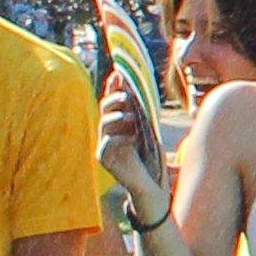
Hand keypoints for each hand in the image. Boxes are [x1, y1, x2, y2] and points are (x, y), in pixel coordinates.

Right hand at [95, 74, 167, 220]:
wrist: (151, 182)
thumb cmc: (151, 155)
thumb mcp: (148, 129)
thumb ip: (142, 111)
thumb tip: (139, 89)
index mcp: (117, 122)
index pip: (112, 100)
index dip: (113, 87)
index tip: (118, 74)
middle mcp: (107, 130)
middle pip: (104, 108)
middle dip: (113, 98)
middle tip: (127, 95)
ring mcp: (103, 144)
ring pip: (103, 123)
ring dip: (116, 117)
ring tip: (131, 116)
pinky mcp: (103, 158)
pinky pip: (106, 143)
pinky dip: (118, 137)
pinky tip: (130, 136)